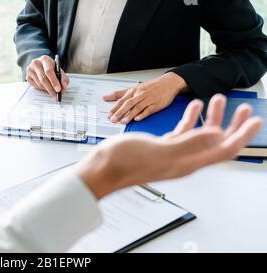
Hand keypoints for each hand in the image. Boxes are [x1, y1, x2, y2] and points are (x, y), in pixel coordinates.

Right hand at [26, 55, 69, 99]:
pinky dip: (42, 89)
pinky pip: (36, 86)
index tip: (59, 89)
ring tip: (53, 92)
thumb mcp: (58, 70)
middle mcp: (36, 63)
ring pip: (40, 84)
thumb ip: (63, 78)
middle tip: (56, 95)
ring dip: (47, 89)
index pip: (49, 71)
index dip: (54, 81)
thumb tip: (64, 87)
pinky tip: (46, 87)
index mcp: (45, 59)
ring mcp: (30, 70)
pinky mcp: (27, 77)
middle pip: (43, 78)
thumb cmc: (50, 68)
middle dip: (51, 88)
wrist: (40, 65)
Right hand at [77, 94, 262, 199]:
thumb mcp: (160, 150)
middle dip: (232, 123)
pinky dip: (191, 117)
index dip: (242, 134)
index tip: (255, 119)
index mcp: (187, 162)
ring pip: (201, 134)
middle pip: (216, 141)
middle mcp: (184, 159)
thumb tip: (217, 137)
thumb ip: (189, 144)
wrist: (102, 168)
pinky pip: (183, 131)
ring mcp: (173, 153)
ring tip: (218, 99)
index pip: (224, 149)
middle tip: (243, 108)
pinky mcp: (162, 147)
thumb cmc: (124, 162)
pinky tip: (193, 107)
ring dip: (212, 116)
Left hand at [104, 72, 188, 123]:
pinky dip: (142, 114)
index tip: (108, 114)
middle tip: (113, 119)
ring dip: (129, 115)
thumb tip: (105, 97)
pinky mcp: (156, 105)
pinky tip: (137, 119)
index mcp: (134, 90)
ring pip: (137, 107)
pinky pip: (148, 110)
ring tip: (123, 121)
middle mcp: (140, 95)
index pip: (122, 99)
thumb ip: (120, 93)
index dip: (114, 107)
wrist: (168, 83)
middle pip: (128, 104)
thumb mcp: (135, 88)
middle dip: (119, 112)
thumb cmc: (151, 87)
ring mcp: (148, 100)